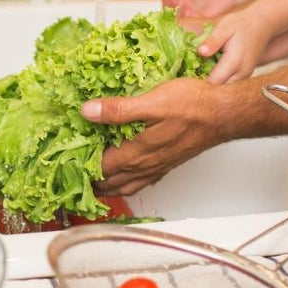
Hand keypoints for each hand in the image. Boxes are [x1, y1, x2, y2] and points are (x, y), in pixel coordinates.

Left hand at [81, 79, 227, 194]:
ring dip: (107, 185)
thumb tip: (87, 111)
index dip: (80, 168)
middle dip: (90, 181)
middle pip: (110, 183)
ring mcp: (157, 167)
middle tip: (73, 174)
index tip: (64, 164)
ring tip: (92, 180)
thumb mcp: (152, 101)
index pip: (99, 169)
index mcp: (137, 153)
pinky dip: (127, 183)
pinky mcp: (167, 163)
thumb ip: (118, 110)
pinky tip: (126, 175)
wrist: (224, 114)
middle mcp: (145, 165)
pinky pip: (141, 181)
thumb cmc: (193, 106)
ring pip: (125, 186)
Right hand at [162, 0, 234, 17]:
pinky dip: (183, 21)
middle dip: (166, 4)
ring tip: (177, 5)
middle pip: (168, 11)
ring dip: (173, 13)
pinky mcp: (198, 21)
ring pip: (176, 18)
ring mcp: (190, 15)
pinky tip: (186, 13)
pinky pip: (188, 24)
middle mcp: (183, 9)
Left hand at [197, 10, 273, 84]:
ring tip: (200, 71)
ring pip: (224, 88)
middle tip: (190, 73)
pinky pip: (229, 83)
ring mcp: (245, 76)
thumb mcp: (225, 27)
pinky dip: (219, 79)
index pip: (213, 82)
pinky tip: (211, 69)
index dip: (198, 81)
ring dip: (212, 82)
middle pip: (218, 89)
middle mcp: (242, 73)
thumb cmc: (241, 23)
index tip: (186, 74)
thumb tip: (200, 52)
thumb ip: (213, 41)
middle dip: (204, 84)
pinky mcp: (244, 76)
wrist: (262, 24)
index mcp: (235, 62)